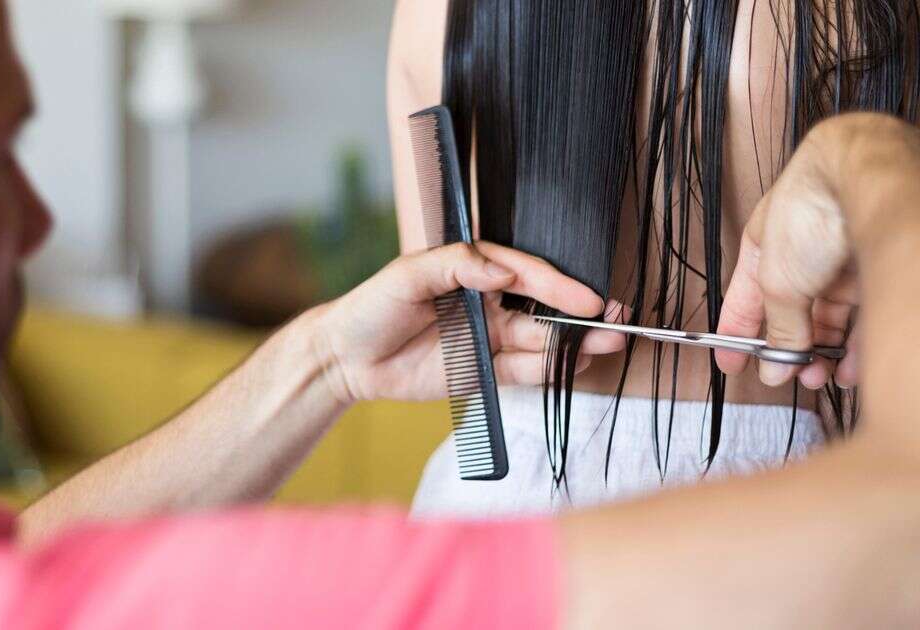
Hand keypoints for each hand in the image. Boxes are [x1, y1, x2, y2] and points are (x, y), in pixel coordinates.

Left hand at [311, 241, 626, 402]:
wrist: (345, 358)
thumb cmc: (372, 306)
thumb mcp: (408, 274)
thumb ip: (457, 266)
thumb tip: (503, 272)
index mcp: (475, 272)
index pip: (526, 274)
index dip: (558, 286)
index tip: (585, 298)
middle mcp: (489, 303)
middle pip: (544, 309)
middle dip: (581, 315)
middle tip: (616, 320)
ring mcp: (489, 339)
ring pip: (541, 342)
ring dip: (574, 345)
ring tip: (609, 345)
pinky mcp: (483, 372)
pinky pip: (522, 372)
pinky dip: (548, 371)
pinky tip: (573, 367)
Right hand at [715, 125, 858, 388]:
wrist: (864, 178)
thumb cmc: (809, 209)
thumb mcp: (778, 282)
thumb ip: (778, 327)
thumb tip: (774, 364)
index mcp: (764, 252)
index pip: (744, 302)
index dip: (736, 336)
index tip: (732, 365)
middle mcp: (802, 257)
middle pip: (792, 315)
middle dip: (790, 352)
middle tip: (791, 377)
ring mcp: (839, 263)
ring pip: (830, 319)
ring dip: (824, 353)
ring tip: (821, 375)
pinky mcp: (875, 267)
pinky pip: (863, 315)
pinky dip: (857, 345)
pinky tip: (852, 366)